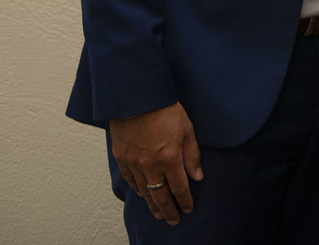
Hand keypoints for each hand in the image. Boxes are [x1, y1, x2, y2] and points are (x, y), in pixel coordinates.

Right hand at [110, 102, 203, 224]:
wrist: (137, 98)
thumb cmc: (165, 110)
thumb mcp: (187, 129)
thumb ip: (192, 155)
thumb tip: (197, 177)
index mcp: (169, 158)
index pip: (179, 187)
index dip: (184, 201)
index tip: (188, 209)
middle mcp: (150, 165)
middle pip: (160, 196)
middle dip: (168, 210)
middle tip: (173, 220)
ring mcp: (133, 163)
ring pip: (144, 191)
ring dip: (152, 204)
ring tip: (159, 213)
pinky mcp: (121, 158)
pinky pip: (131, 181)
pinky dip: (138, 190)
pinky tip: (143, 195)